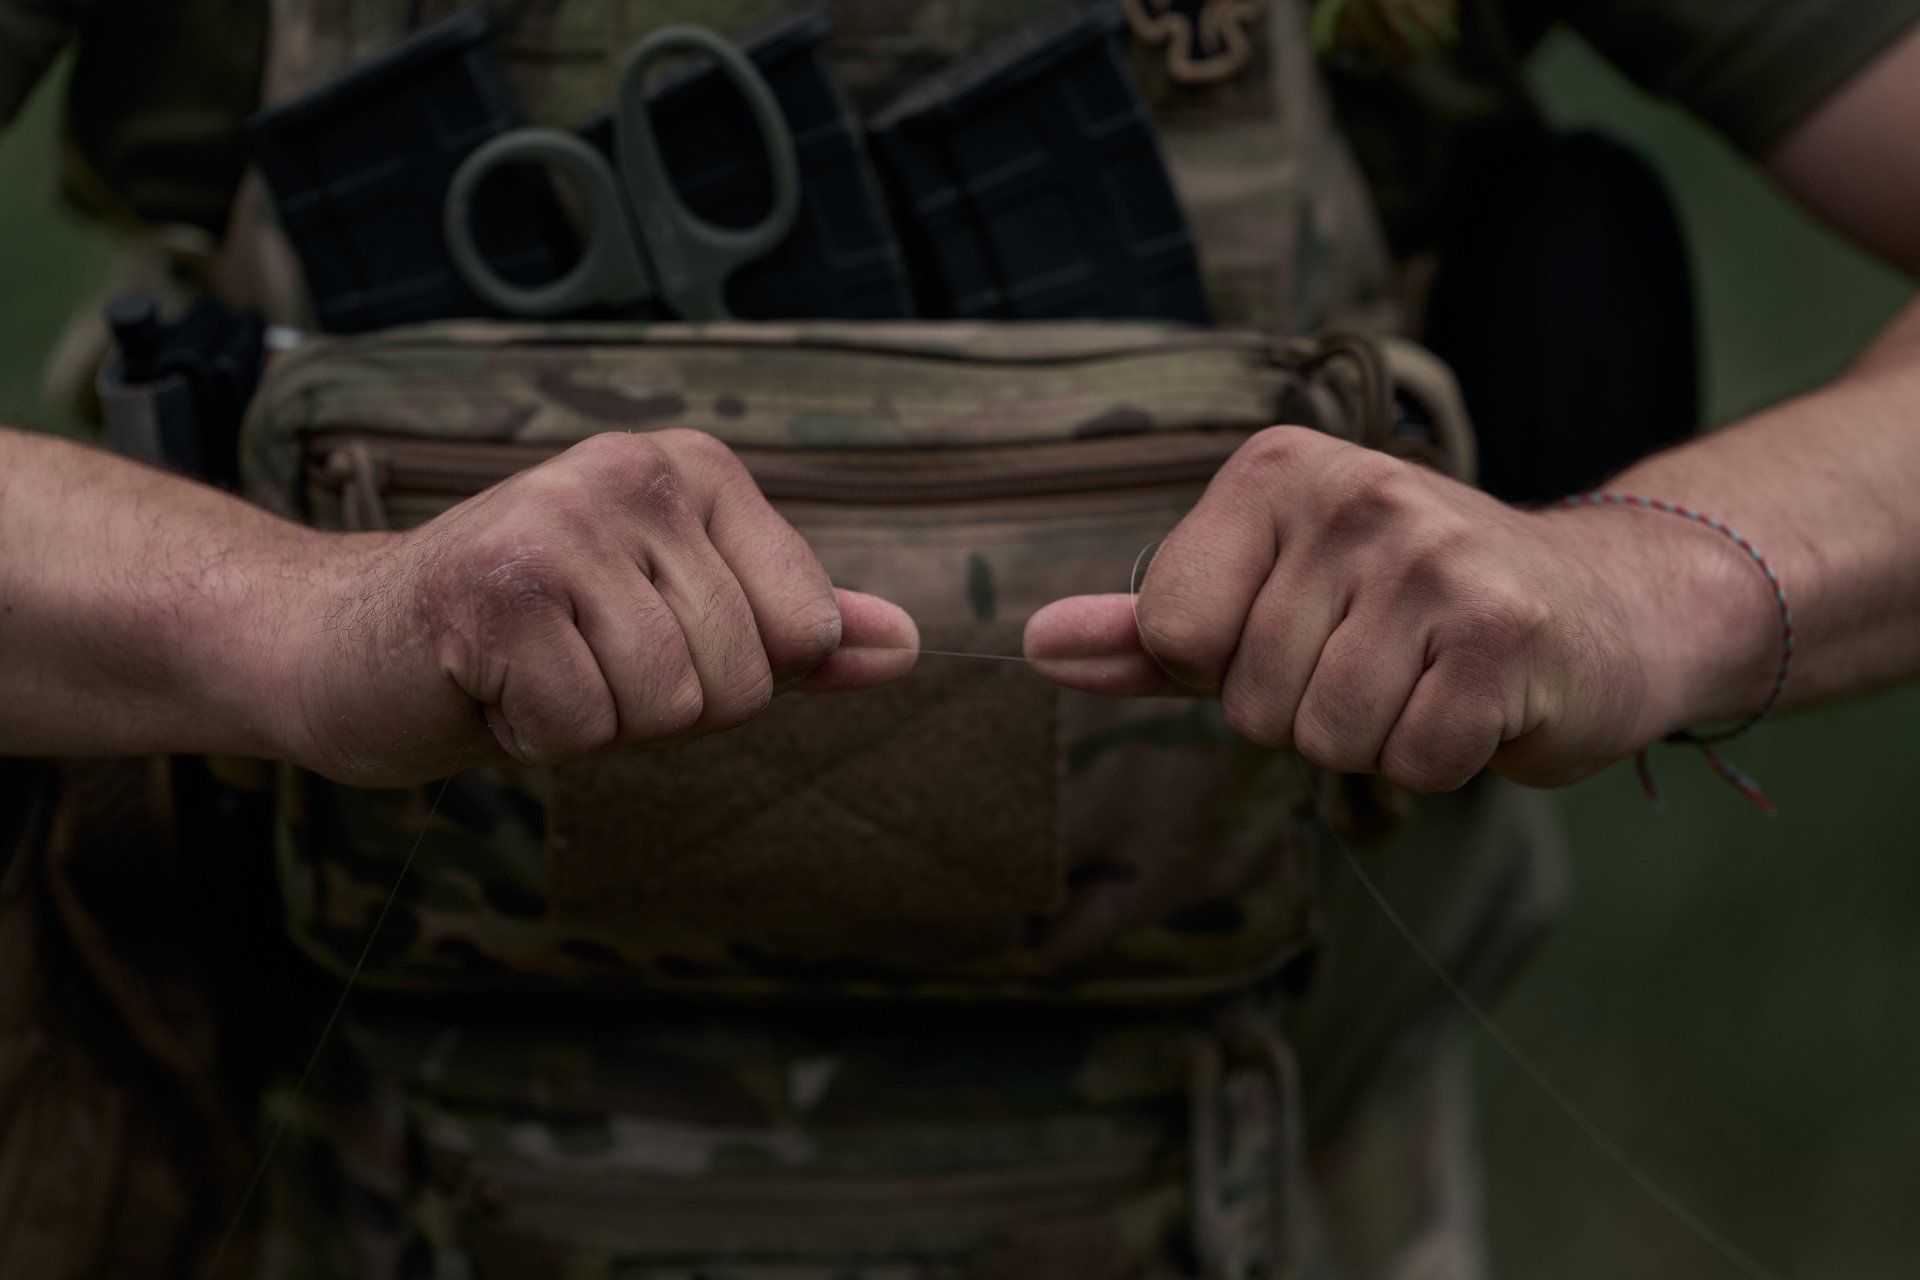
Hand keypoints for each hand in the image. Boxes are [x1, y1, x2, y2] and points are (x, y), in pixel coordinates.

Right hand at [278, 430, 916, 785]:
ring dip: (599, 722)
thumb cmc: (530, 641)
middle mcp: (634, 471)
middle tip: (576, 661)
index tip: (644, 640)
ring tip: (535, 670)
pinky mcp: (494, 590)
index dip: (733, 675)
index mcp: (696, 471)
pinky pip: (585, 729)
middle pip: (744, 677)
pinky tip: (490, 685)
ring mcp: (560, 521)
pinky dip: (536, 738)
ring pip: (670, 706)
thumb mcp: (680, 625)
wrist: (349, 645)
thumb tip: (907, 644)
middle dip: (662, 707)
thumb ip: (794, 631)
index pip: (805, 628)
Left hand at [1024, 426, 1723, 790]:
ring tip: (1428, 678)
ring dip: (1375, 738)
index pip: (1172, 632)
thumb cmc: (1414, 607)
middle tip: (1384, 659)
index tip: (1301, 631)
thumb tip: (1035, 646)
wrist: (1604, 606)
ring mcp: (1434, 560)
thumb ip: (1153, 628)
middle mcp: (1356, 495)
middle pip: (1249, 699)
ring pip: (1325, 737)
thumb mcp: (1273, 594)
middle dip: (1307, 711)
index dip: (1225, 668)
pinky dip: (1440, 760)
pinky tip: (1476, 702)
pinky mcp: (1503, 634)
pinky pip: (1409, 762)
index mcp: (1279, 471)